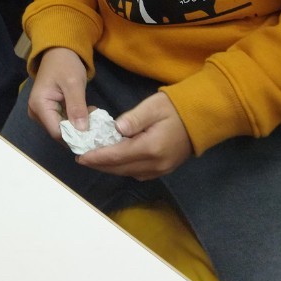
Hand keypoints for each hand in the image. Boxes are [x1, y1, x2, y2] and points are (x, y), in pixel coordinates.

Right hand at [28, 47, 90, 141]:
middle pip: (59, 133)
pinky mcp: (47, 112)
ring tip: (92, 114)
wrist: (58, 52)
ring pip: (62, 130)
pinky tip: (85, 112)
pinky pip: (61, 123)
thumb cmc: (65, 64)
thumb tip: (82, 131)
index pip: (58, 133)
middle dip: (78, 131)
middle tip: (96, 121)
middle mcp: (36, 113)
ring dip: (78, 126)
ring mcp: (40, 113)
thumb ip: (77, 107)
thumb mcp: (74, 83)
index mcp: (39, 106)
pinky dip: (74, 121)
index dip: (76, 137)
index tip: (94, 133)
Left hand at [77, 91, 192, 179]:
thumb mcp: (153, 107)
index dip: (97, 156)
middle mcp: (155, 164)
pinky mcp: (163, 170)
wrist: (200, 119)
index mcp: (151, 148)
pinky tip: (113, 161)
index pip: (117, 155)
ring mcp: (160, 170)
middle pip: (120, 168)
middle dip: (99, 164)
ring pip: (127, 173)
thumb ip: (134, 118)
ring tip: (93, 160)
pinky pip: (137, 173)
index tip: (80, 155)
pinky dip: (122, 169)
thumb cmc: (175, 108)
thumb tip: (116, 128)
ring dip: (109, 168)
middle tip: (81, 158)